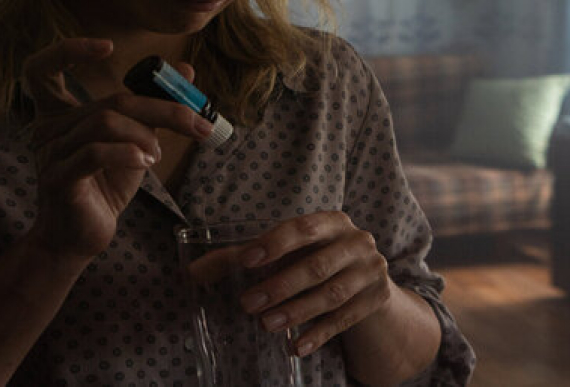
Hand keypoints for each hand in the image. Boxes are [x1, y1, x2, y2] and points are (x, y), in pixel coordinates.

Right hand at [23, 38, 209, 259]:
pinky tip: (144, 164)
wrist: (81, 238)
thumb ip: (154, 106)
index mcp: (58, 114)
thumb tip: (187, 72)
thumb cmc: (105, 186)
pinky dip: (128, 153)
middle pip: (110, 100)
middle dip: (162, 108)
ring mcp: (50, 154)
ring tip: (156, 155)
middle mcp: (47, 129)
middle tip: (197, 121)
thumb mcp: (135, 141)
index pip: (42, 68)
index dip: (69, 50)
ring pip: (106, 122)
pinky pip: (96, 152)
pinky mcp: (59, 179)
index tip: (108, 47)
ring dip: (145, 135)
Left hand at [237, 212, 394, 357]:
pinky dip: (318, 334)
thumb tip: (193, 272)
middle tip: (247, 303)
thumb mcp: (286, 251)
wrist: (367, 280)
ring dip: (297, 312)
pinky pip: (345, 320)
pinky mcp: (376, 299)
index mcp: (333, 222)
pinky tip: (295, 347)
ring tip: (266, 324)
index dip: (275, 244)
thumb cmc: (315, 258)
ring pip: (332, 295)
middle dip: (280, 286)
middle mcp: (357, 242)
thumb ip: (240, 257)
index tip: (246, 261)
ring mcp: (371, 271)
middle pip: (316, 266)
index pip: (302, 229)